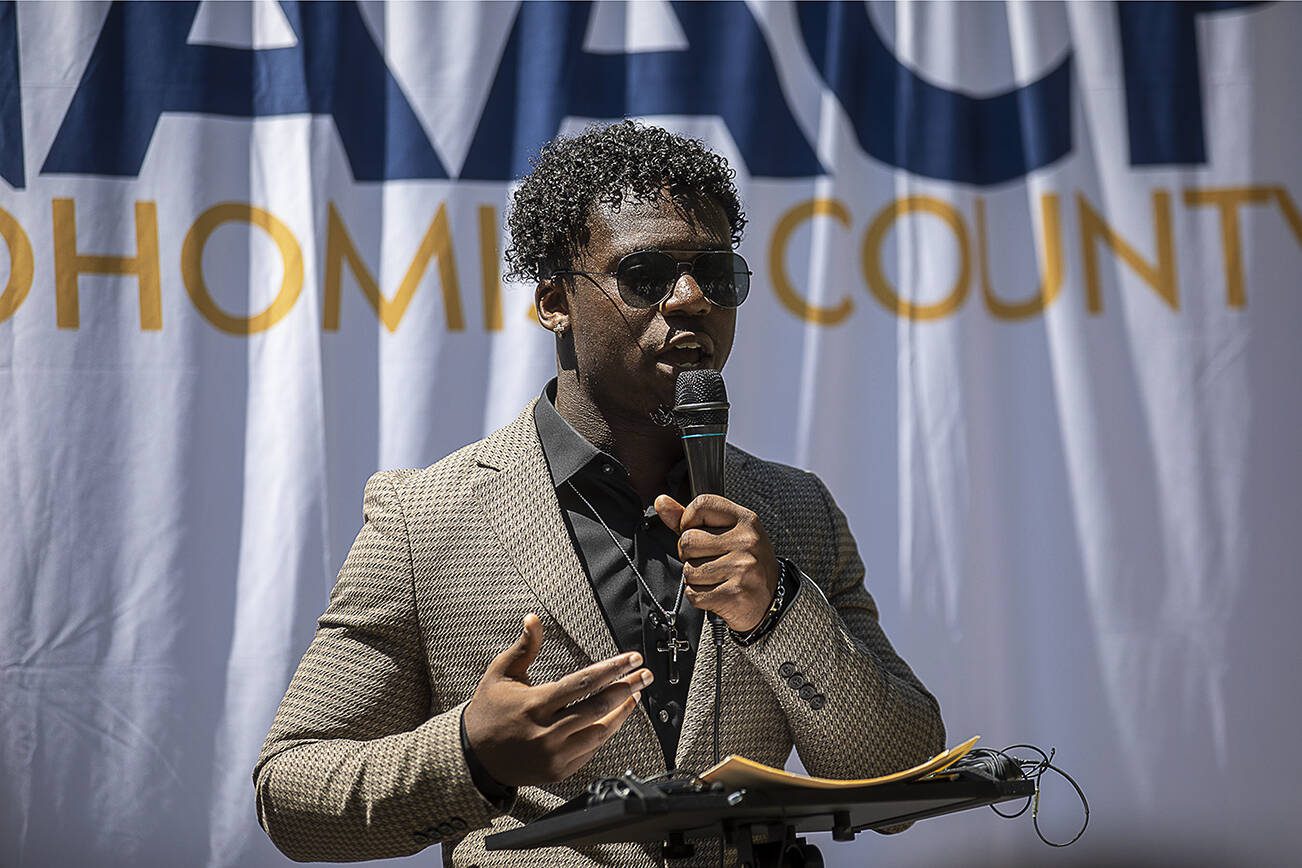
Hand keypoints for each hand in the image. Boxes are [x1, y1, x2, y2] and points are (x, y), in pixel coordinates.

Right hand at [462, 614, 652, 786]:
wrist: (474, 757)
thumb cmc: (489, 711)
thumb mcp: (500, 674)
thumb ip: (523, 647)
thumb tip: (533, 618)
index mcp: (534, 705)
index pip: (582, 684)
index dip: (611, 670)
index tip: (632, 659)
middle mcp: (546, 732)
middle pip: (598, 707)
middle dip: (627, 688)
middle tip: (645, 675)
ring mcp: (554, 755)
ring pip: (600, 732)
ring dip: (623, 712)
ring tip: (635, 695)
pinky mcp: (559, 771)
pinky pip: (592, 750)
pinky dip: (607, 732)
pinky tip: (616, 716)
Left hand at [655, 494, 779, 631]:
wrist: (769, 599)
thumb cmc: (743, 561)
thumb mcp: (724, 533)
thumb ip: (690, 518)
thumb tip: (660, 501)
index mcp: (745, 519)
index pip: (700, 505)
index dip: (688, 521)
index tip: (698, 533)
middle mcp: (747, 540)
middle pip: (688, 541)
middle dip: (690, 555)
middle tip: (709, 561)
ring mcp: (743, 567)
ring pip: (689, 570)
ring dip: (695, 579)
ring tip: (716, 578)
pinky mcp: (735, 593)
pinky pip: (695, 594)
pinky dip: (699, 597)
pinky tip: (716, 593)